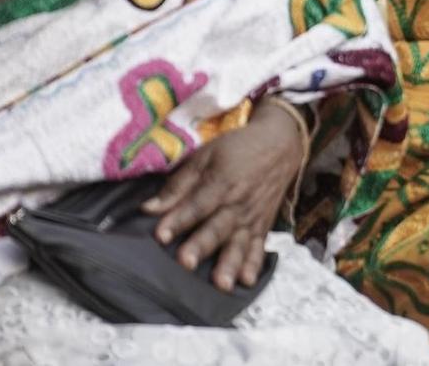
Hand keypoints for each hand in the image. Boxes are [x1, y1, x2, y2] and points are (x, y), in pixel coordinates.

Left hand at [143, 98, 303, 290]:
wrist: (280, 144)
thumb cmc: (238, 149)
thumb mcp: (206, 155)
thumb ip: (179, 184)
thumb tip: (149, 208)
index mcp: (222, 181)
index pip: (197, 204)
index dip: (179, 219)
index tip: (161, 235)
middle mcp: (238, 203)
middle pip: (217, 227)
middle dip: (202, 245)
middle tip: (186, 262)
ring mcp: (252, 217)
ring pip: (239, 243)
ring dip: (230, 263)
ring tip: (221, 284)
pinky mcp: (263, 226)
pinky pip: (259, 247)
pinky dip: (254, 264)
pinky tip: (246, 282)